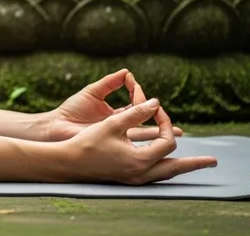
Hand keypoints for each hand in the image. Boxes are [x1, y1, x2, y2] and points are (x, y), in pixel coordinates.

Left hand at [44, 69, 183, 141]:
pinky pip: (135, 143)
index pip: (135, 105)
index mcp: (115, 114)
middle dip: (160, 122)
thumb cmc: (71, 110)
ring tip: (177, 134)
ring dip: (161, 135)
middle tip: (174, 124)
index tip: (136, 85)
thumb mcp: (92, 92)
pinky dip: (149, 143)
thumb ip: (110, 83)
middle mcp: (119, 127)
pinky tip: (161, 145)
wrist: (57, 127)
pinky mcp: (114, 144)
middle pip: (144, 122)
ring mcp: (117, 137)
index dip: (138, 95)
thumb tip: (128, 72)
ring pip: (144, 135)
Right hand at [62, 99, 215, 184]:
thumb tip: (155, 102)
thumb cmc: (88, 141)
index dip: (164, 122)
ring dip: (180, 166)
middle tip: (212, 161)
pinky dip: (165, 167)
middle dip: (194, 163)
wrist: (70, 162)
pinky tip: (165, 164)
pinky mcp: (129, 178)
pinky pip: (156, 175)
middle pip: (176, 167)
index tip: (155, 107)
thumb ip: (135, 112)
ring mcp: (136, 178)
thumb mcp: (112, 123)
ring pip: (166, 174)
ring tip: (194, 164)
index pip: (166, 140)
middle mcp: (142, 173)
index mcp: (140, 159)